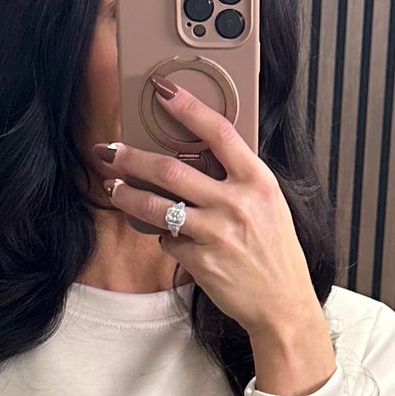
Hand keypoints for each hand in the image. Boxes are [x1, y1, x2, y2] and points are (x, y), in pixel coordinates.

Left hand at [100, 80, 336, 394]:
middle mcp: (237, 203)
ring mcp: (217, 233)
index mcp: (258, 181)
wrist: (284, 305)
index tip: (162, 90)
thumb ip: (238, 179)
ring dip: (128, 195)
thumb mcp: (270, 205)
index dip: (188, 108)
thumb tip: (198, 156)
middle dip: (131, 158)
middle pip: (170, 169)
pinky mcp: (201, 261)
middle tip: (110, 151)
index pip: (219, 132)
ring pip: (156, 206)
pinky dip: (164, 236)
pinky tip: (170, 237)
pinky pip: (168, 240)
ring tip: (115, 187)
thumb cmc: (276, 253)